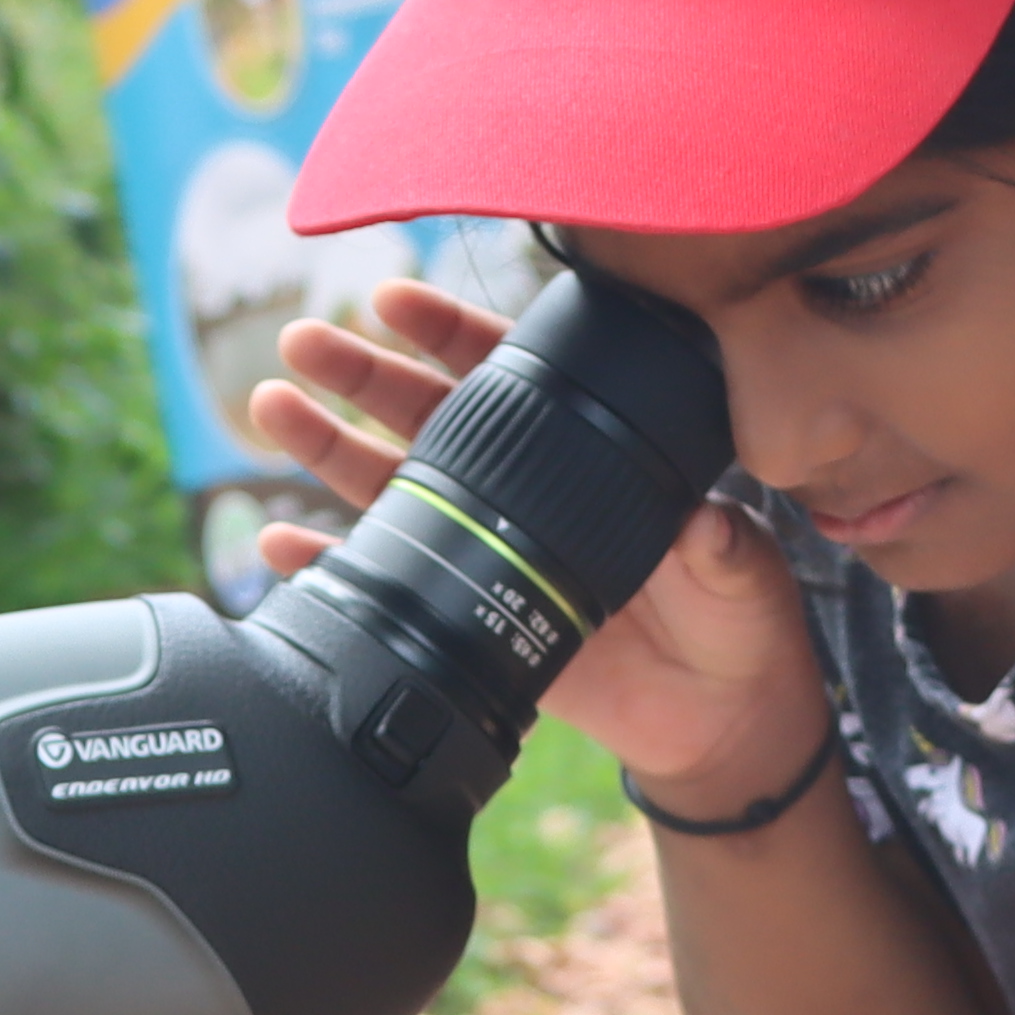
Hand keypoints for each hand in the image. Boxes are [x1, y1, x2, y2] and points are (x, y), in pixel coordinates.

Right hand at [250, 277, 824, 803]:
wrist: (718, 714)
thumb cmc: (739, 621)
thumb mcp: (742, 574)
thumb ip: (721, 550)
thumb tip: (704, 527)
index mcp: (591, 452)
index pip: (511, 375)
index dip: (448, 333)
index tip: (392, 299)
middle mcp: (526, 488)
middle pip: (428, 414)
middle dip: (362, 374)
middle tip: (304, 341)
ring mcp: (488, 546)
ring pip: (391, 483)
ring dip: (326, 447)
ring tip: (272, 407)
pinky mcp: (468, 612)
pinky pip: (385, 583)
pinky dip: (328, 564)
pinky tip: (277, 546)